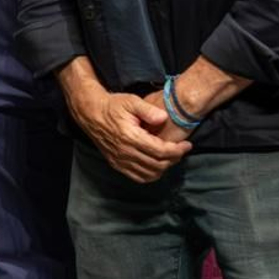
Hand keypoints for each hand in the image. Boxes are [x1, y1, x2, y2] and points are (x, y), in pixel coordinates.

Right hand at [69, 87, 190, 183]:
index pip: (160, 151)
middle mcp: (125, 152)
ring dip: (164, 168)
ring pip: (149, 174)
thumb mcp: (131, 101)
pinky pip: (138, 177)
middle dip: (174, 159)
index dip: (177, 150)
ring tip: (170, 157)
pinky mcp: (116, 164)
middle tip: (181, 150)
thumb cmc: (113, 106)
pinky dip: (151, 175)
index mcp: (130, 137)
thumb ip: (149, 110)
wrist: (91, 113)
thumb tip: (164, 118)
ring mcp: (120, 160)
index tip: (187, 145)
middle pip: (157, 164)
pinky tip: (157, 166)